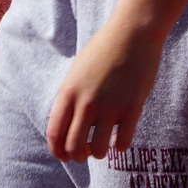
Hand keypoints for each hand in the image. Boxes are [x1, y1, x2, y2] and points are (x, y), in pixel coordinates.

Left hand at [46, 14, 164, 162]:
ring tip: (103, 145)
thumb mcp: (78, 71)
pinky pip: (122, 142)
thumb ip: (70, 97)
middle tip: (86, 152)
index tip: (65, 156)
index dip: (58, 151)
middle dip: (78, 156)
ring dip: (99, 153)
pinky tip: (120, 138)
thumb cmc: (105, 49)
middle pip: (73, 147)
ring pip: (97, 150)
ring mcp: (110, 106)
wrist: (133, 31)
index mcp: (69, 92)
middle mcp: (86, 102)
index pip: (55, 134)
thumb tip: (66, 126)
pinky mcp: (132, 107)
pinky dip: (119, 146)